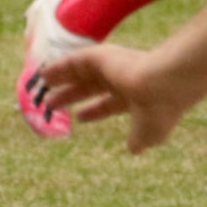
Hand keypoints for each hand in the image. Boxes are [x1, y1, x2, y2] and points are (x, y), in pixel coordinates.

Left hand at [37, 46, 189, 154]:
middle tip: (51, 104)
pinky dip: (58, 66)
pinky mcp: (102, 56)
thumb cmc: (160, 111)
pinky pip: (74, 61)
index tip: (79, 117)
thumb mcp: (150, 133)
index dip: (94, 111)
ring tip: (41, 83)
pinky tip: (43, 73)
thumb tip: (135, 150)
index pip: (110, 104)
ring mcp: (112, 67)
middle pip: (90, 87)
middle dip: (71, 96)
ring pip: (80, 72)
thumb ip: (139, 140)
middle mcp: (123, 80)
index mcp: (135, 98)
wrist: (166, 84)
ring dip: (61, 77)